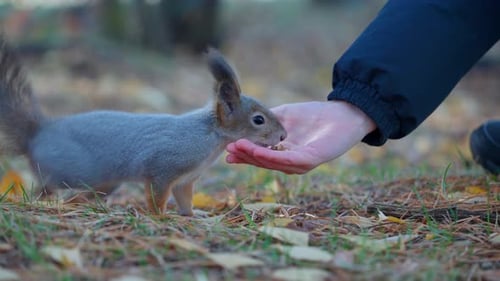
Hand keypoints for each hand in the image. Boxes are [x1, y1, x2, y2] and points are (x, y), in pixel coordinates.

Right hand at [225, 101, 375, 173]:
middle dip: (244, 156)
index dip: (243, 153)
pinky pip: (288, 160)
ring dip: (253, 156)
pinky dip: (271, 157)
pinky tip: (258, 150)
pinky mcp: (311, 160)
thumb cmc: (313, 115)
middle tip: (228, 149)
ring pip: (272, 163)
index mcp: (282, 152)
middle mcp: (290, 161)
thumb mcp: (283, 116)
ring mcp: (300, 163)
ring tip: (238, 147)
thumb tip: (242, 121)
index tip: (227, 149)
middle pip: (263, 162)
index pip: (259, 155)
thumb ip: (265, 120)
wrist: (343, 113)